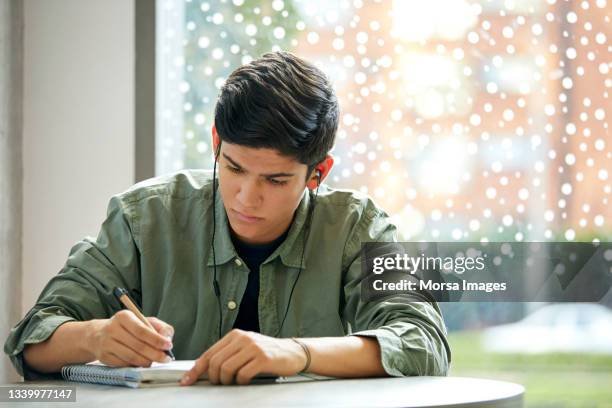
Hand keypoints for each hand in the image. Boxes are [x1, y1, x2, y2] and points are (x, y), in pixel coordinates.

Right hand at [87, 310, 173, 367]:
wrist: (98, 334)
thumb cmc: (126, 327)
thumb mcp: (142, 320)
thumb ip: (158, 327)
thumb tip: (167, 338)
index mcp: (124, 317)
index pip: (142, 331)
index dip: (157, 340)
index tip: (168, 345)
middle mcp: (113, 329)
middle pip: (138, 346)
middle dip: (155, 354)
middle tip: (166, 358)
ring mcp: (106, 344)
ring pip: (132, 357)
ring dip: (147, 361)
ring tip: (155, 361)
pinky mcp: (104, 357)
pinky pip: (124, 364)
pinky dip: (136, 365)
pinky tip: (142, 362)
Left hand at [181, 329, 306, 384]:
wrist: (292, 352)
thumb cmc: (266, 353)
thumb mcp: (245, 349)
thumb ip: (227, 355)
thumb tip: (204, 370)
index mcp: (235, 335)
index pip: (209, 353)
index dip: (196, 369)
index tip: (187, 381)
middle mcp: (242, 338)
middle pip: (215, 362)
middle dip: (214, 378)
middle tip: (220, 384)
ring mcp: (253, 347)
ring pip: (226, 368)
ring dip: (227, 381)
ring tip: (234, 382)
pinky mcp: (263, 358)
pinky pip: (243, 374)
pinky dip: (241, 382)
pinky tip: (246, 380)